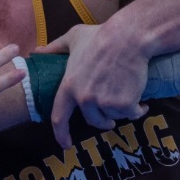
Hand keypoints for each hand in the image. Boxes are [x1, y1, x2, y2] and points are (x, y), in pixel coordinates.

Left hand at [38, 22, 151, 147]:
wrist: (129, 37)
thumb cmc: (101, 35)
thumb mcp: (73, 38)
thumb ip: (54, 48)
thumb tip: (36, 52)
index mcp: (69, 86)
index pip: (59, 117)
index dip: (61, 134)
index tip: (66, 144)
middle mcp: (85, 99)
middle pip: (93, 120)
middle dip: (103, 120)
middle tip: (110, 116)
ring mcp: (105, 103)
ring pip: (114, 116)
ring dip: (120, 110)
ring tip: (127, 94)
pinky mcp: (125, 104)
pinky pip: (132, 113)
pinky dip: (138, 109)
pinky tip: (142, 102)